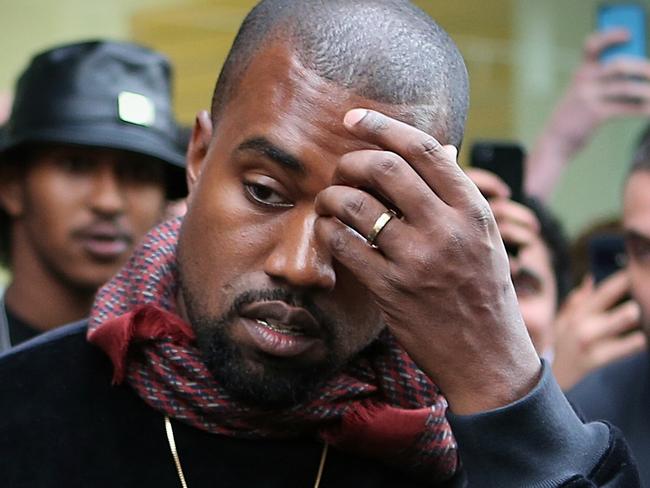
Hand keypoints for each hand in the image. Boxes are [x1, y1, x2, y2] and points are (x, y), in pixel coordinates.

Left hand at [315, 109, 540, 414]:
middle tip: (342, 169)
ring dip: (332, 195)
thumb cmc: (484, 291)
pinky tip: (330, 230)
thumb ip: (458, 193)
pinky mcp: (391, 290)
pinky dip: (330, 230)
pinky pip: (345, 245)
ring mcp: (417, 261)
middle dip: (352, 161)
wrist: (487, 356)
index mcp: (473, 210)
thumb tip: (440, 148)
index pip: (424, 150)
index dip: (383, 126)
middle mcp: (447, 230)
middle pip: (384, 169)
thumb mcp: (485, 237)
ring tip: (331, 200)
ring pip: (357, 205)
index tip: (354, 118)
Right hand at [526, 30, 649, 198]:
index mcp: (581, 72)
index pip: (592, 45)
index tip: (629, 35)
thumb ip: (604, 81)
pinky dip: (640, 109)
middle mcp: (583, 80)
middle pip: (619, 64)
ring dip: (646, 90)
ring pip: (626, 86)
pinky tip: (649, 111)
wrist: (556, 140)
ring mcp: (588, 96)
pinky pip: (624, 107)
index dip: (610, 36)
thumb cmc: (576, 116)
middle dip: (642, 67)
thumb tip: (638, 74)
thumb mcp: (583, 93)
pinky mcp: (594, 113)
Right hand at [552, 271, 645, 389]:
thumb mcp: (564, 320)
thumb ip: (577, 300)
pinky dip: (635, 342)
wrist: (553, 375)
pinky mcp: (595, 358)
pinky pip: (623, 347)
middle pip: (610, 299)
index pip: (603, 291)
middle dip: (628, 294)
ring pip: (619, 319)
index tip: (635, 272)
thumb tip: (590, 279)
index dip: (621, 280)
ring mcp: (588, 340)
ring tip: (635, 314)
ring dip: (630, 315)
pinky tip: (639, 340)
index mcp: (578, 312)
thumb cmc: (563, 344)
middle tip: (640, 294)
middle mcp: (582, 323)